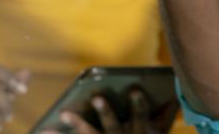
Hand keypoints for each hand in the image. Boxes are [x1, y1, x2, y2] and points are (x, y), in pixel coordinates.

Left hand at [44, 89, 175, 133]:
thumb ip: (166, 116)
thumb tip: (174, 95)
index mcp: (140, 133)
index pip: (141, 117)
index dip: (138, 104)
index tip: (134, 89)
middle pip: (111, 125)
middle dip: (104, 110)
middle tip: (95, 97)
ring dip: (77, 123)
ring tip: (64, 113)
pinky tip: (43, 130)